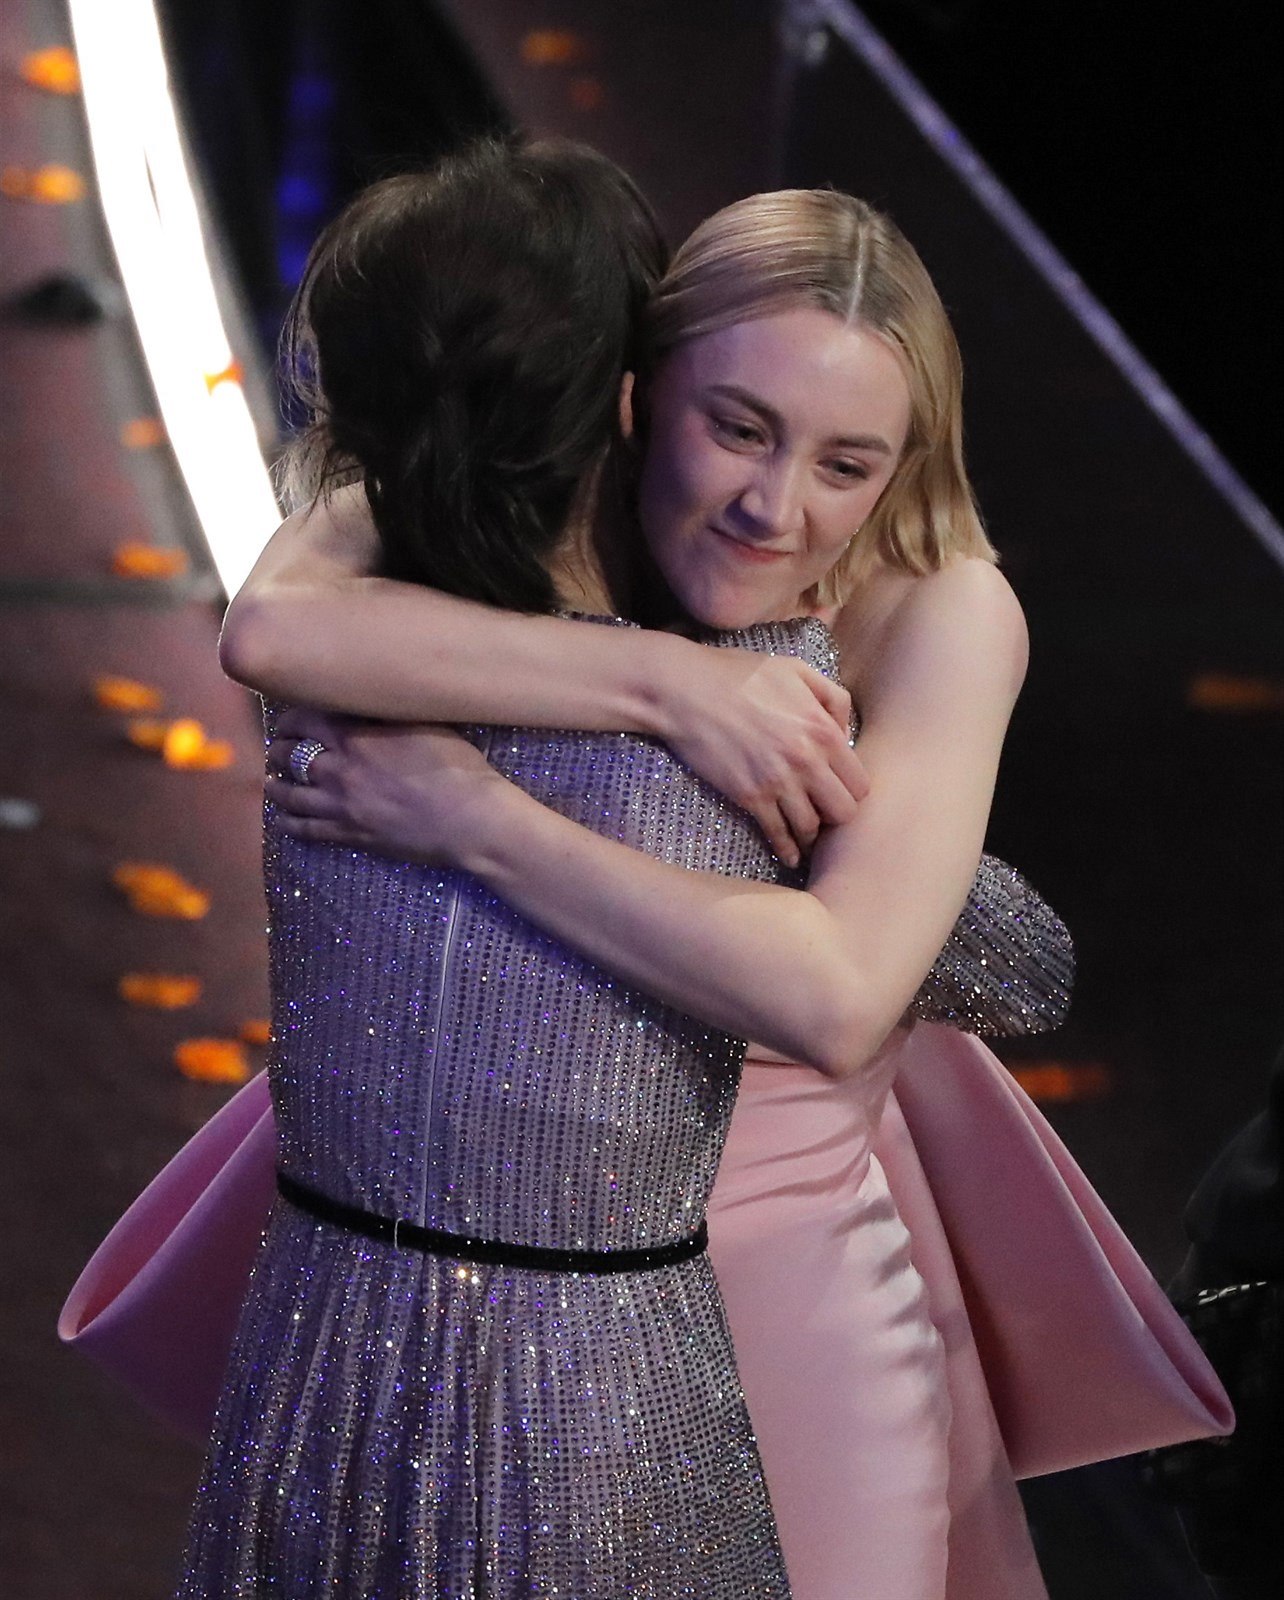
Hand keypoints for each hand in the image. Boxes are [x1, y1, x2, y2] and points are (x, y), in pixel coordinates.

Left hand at [266, 708, 505, 866]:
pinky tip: (284, 819)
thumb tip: (374, 700)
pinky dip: (289, 822)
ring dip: (276, 785)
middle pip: (290, 754)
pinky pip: (305, 829)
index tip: (291, 719)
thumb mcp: (426, 724)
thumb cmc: (458, 767)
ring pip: (289, 793)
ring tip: (273, 781)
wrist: (470, 818)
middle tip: (280, 747)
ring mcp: (341, 803)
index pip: (305, 717)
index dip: (291, 717)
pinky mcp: (350, 833)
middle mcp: (340, 767)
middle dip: (280, 748)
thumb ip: (390, 713)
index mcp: (357, 734)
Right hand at [656, 648, 867, 867]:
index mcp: (823, 730)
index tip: (838, 790)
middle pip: (844, 812)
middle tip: (824, 811)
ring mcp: (777, 782)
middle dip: (836, 814)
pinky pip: (777, 834)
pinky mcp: (749, 796)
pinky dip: (786, 849)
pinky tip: (790, 855)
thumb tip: (845, 733)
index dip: (851, 790)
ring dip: (810, 832)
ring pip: (811, 828)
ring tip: (806, 831)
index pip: (860, 783)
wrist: (683, 690)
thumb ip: (833, 697)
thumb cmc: (737, 675)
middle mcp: (806, 760)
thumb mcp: (795, 669)